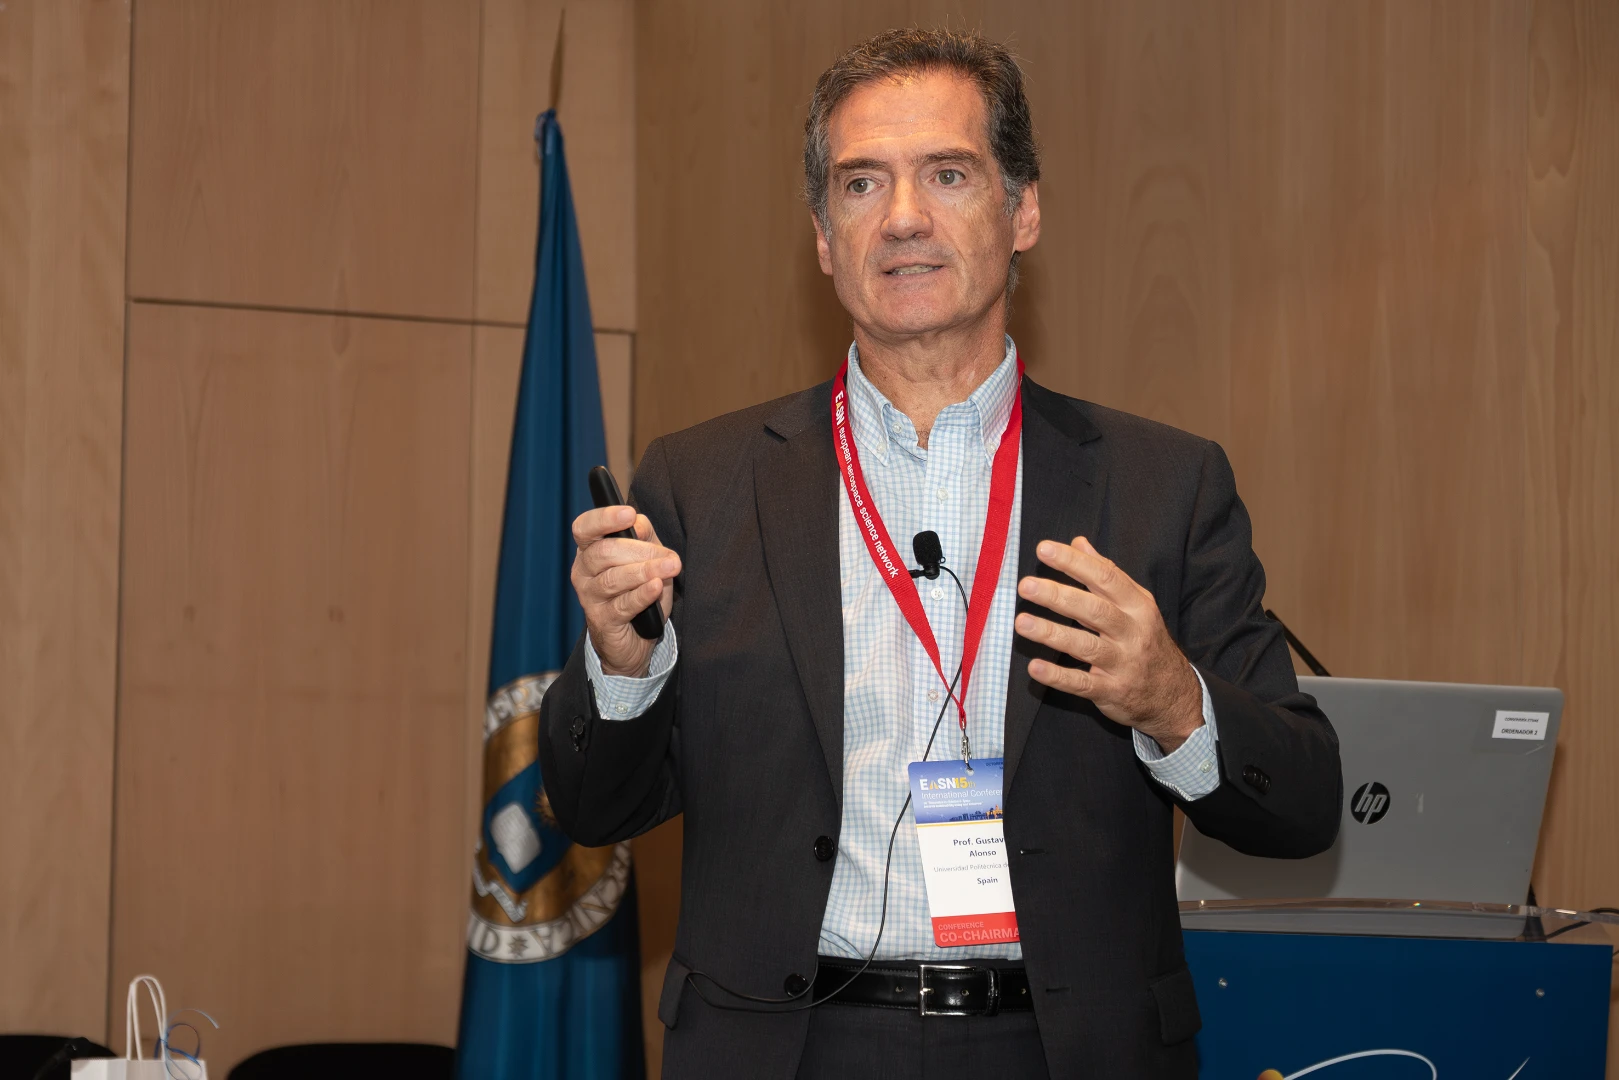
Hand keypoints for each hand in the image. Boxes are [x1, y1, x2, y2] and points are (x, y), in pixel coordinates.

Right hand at [570, 506, 680, 677]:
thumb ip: (643, 538)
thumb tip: (639, 523)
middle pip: (604, 552)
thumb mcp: (645, 559)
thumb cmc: (638, 592)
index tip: (629, 513)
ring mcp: (590, 598)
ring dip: (646, 571)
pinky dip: (642, 594)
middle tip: (669, 556)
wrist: (634, 639)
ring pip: (613, 579)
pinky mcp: (602, 621)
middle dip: (640, 551)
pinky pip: (623, 605)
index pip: (584, 528)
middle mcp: (583, 572)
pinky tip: (656, 586)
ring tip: (671, 567)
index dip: (604, 518)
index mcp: (589, 551)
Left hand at [1012, 536, 1202, 751]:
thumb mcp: (1136, 604)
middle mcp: (1132, 632)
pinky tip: (1035, 666)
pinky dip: (1058, 676)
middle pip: (1094, 610)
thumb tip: (1078, 543)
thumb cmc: (1145, 640)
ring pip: (1085, 646)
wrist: (1173, 694)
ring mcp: (1123, 664)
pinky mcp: (1112, 691)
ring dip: (1052, 633)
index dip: (1074, 562)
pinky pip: (1082, 684)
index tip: (1043, 549)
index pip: (1105, 577)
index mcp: (1138, 606)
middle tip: (1026, 586)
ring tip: (1022, 622)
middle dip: (1059, 596)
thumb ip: (1106, 574)